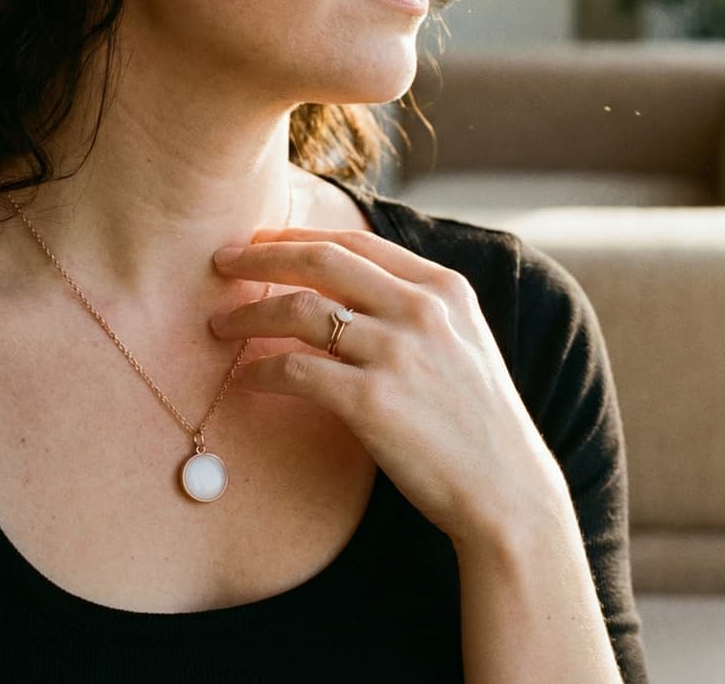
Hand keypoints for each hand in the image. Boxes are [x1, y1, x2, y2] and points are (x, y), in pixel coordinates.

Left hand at [210, 226, 568, 548]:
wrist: (506, 487)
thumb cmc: (477, 419)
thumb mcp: (462, 340)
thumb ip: (416, 308)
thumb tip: (346, 290)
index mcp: (443, 288)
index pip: (357, 242)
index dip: (300, 236)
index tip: (262, 241)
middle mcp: (421, 309)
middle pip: (322, 261)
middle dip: (262, 257)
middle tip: (220, 262)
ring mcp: (397, 352)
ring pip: (300, 312)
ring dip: (248, 316)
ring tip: (219, 327)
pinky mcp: (372, 402)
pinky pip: (295, 371)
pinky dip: (260, 372)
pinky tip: (244, 379)